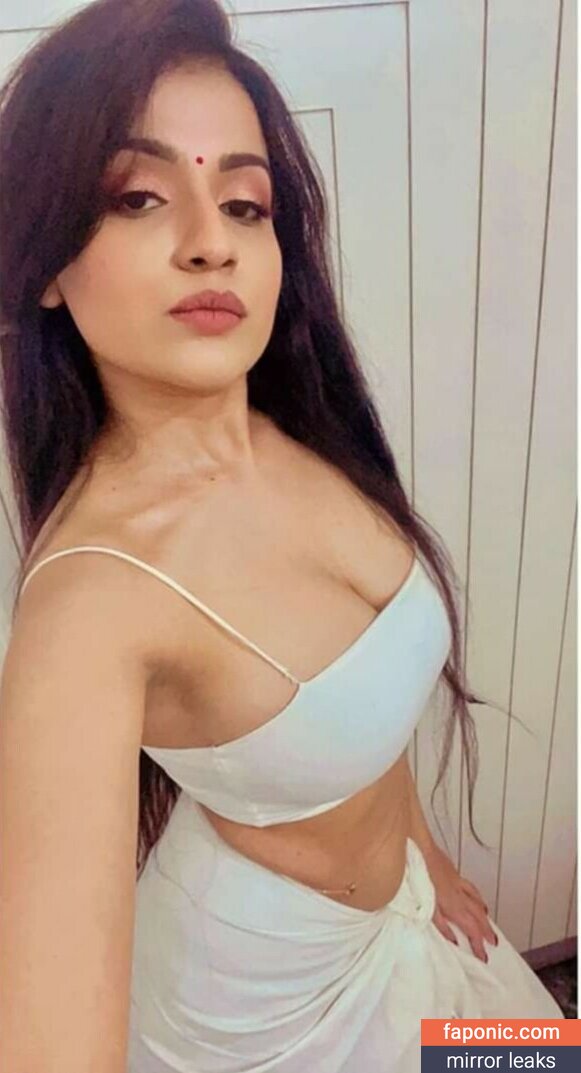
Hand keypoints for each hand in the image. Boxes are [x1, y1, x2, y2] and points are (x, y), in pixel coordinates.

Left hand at [423, 842, 497, 961]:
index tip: (483, 957)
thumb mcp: (426, 906)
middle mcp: (459, 894)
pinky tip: (471, 893)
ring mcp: (457, 881)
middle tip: (493, 942)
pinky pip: (469, 886)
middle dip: (487, 930)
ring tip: (487, 919)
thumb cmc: (419, 875)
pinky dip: (475, 893)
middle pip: (478, 915)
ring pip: (476, 898)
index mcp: (453, 905)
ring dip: (483, 912)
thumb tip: (454, 941)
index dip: (478, 944)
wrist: (419, 847)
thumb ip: (440, 925)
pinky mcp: (452, 871)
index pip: (471, 929)